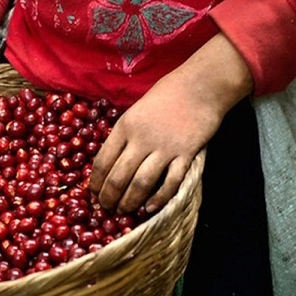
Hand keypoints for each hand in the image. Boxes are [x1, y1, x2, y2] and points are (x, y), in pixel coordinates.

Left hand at [89, 33, 252, 213]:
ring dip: (129, 201)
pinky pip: (170, 182)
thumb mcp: (135, 110)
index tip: (94, 193)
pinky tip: (150, 208)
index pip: (102, 161)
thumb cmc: (167, 94)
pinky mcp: (186, 154)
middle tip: (106, 207)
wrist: (202, 84)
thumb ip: (124, 134)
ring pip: (140, 183)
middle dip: (109, 197)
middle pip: (118, 177)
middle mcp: (140, 139)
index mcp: (124, 127)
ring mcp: (164, 148)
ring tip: (123, 211)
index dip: (96, 182)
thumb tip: (111, 160)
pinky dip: (159, 198)